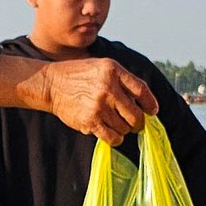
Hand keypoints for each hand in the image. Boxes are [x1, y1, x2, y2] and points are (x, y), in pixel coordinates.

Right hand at [0, 53, 155, 144]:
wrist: (52, 84)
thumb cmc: (80, 75)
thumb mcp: (103, 67)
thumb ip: (123, 80)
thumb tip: (145, 103)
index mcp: (113, 71)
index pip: (141, 90)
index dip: (150, 103)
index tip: (152, 111)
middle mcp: (108, 87)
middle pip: (136, 115)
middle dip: (138, 123)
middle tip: (135, 124)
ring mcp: (99, 106)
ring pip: (125, 128)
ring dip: (124, 130)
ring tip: (117, 124)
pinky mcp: (89, 121)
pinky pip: (112, 137)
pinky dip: (116, 138)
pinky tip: (112, 133)